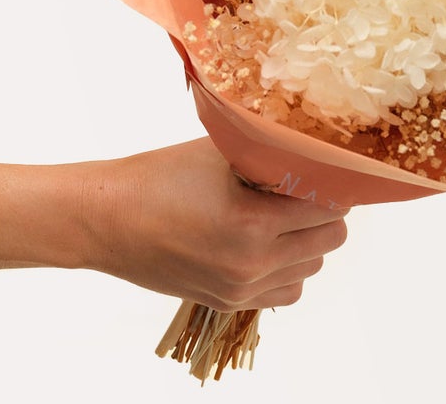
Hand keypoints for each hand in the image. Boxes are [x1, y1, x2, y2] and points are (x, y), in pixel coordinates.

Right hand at [75, 140, 350, 312]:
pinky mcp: (230, 301)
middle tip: (308, 185)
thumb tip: (314, 144)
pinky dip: (289, 267)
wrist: (110, 220)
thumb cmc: (160, 176)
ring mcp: (242, 287)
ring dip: (309, 239)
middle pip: (330, 239)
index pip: (329, 205)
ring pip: (312, 267)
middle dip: (326, 210)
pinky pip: (287, 290)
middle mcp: (252, 262)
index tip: (330, 166)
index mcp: (251, 221)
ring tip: (284, 212)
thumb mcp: (222, 150)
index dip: (335, 181)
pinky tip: (269, 240)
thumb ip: (270, 152)